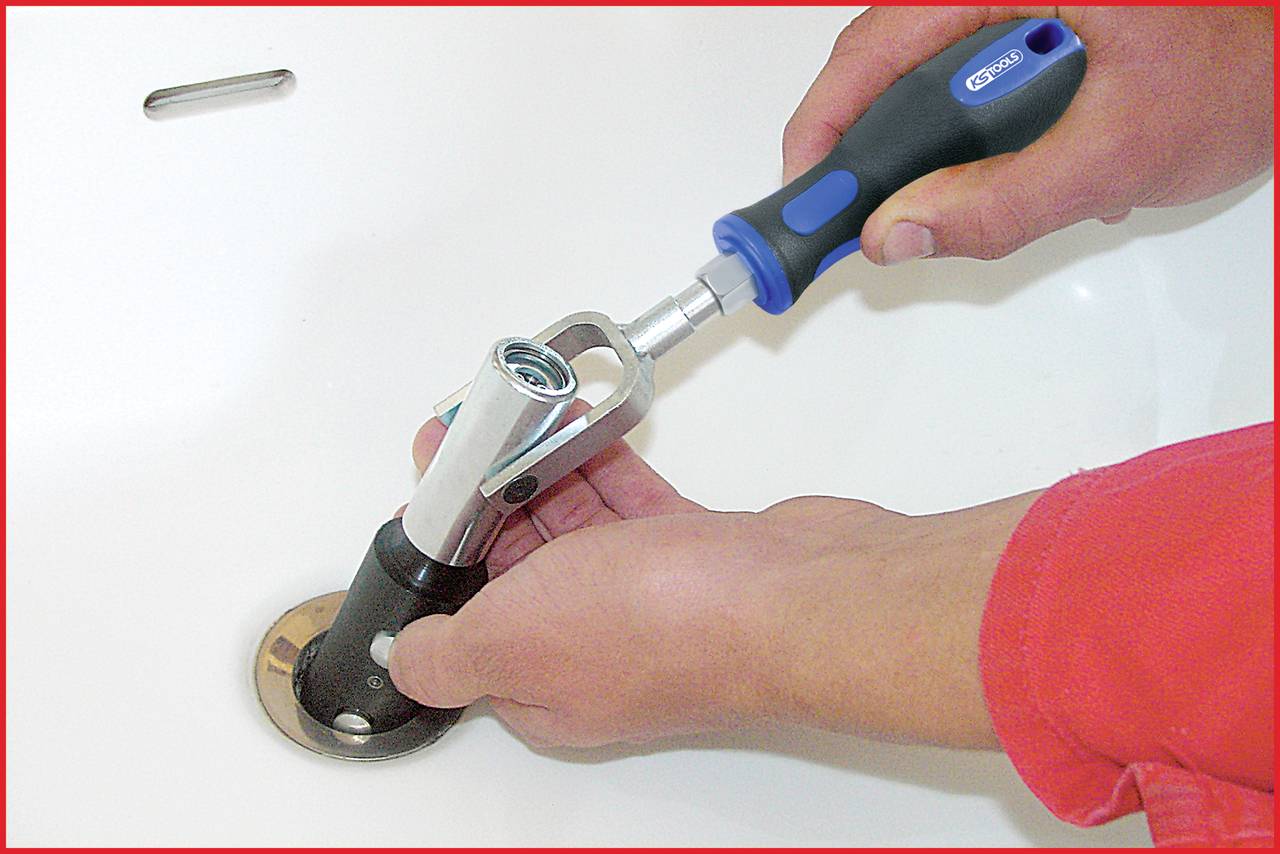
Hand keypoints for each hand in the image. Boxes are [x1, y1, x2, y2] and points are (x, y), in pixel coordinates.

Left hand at [390, 407, 1041, 748]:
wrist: (791, 596)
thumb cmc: (662, 625)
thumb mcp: (511, 640)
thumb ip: (445, 655)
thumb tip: (405, 663)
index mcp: (543, 682)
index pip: (471, 624)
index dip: (443, 558)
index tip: (428, 497)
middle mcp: (594, 647)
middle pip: (521, 566)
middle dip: (487, 500)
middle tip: (465, 438)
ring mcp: (647, 598)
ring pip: (577, 529)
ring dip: (544, 474)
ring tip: (516, 418)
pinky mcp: (692, 555)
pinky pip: (631, 504)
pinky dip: (603, 466)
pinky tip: (584, 428)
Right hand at [783, 6, 1273, 263]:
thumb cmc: (1251, 69)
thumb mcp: (1116, 154)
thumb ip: (1001, 202)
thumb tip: (898, 233)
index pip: (881, 39)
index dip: (826, 118)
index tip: (803, 187)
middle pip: (896, 54)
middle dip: (874, 142)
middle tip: (854, 215)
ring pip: (935, 67)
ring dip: (934, 140)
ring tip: (950, 197)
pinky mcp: (1042, 15)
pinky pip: (978, 70)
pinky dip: (981, 129)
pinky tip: (1023, 161)